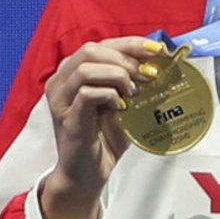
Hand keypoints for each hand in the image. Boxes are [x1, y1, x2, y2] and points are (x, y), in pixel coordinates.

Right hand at [40, 36, 163, 218]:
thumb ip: (132, 83)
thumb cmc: (103, 139)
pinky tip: (122, 106)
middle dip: (125, 58)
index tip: (156, 50)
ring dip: (117, 75)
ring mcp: (61, 99)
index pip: (101, 44)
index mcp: (73, 72)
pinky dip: (110, 95)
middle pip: (91, 50)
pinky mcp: (67, 118)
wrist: (87, 175)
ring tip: (134, 92)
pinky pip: (87, 93)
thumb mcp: (122, 104)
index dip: (130, 43)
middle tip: (148, 75)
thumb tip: (158, 65)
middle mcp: (61, 81)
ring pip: (86, 68)